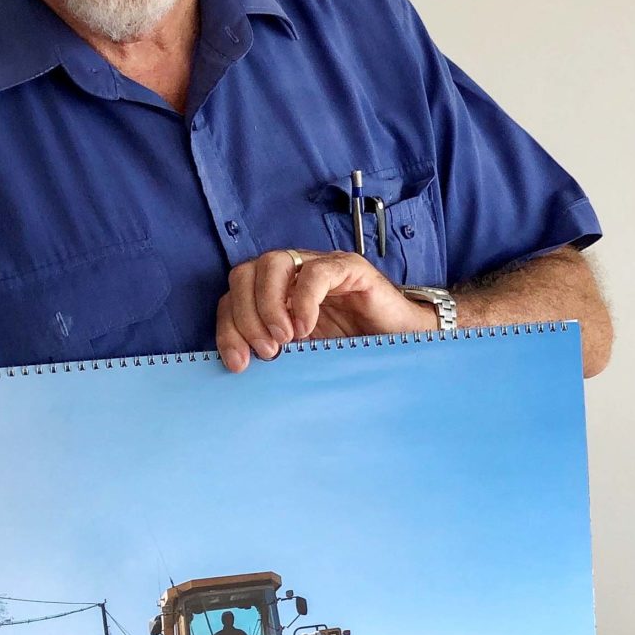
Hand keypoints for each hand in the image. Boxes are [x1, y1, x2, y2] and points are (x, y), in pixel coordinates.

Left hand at [216, 248, 434, 370]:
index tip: (239, 364)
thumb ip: (274, 355)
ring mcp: (319, 267)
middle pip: (245, 275)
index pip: (233, 297)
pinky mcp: (348, 268)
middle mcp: (292, 275)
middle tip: (266, 352)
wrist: (405, 345)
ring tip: (285, 340)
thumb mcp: (304, 357)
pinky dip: (304, 299)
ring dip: (269, 304)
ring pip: (272, 263)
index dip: (229, 328)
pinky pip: (316, 272)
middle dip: (246, 316)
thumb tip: (239, 371)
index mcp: (275, 295)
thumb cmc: (354, 351)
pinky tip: (308, 328)